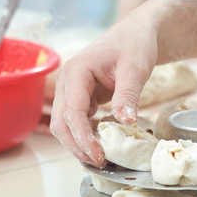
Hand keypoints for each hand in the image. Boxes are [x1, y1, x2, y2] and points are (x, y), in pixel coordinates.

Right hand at [50, 15, 157, 166]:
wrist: (135, 34)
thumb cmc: (134, 44)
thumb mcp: (135, 68)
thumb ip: (128, 94)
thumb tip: (126, 122)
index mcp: (76, 71)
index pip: (72, 111)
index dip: (83, 136)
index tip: (100, 154)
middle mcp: (67, 81)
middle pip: (60, 121)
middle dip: (76, 145)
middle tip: (100, 162)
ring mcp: (71, 89)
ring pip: (64, 124)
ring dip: (78, 142)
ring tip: (101, 158)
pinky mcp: (80, 96)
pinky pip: (76, 120)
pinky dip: (85, 135)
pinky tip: (102, 144)